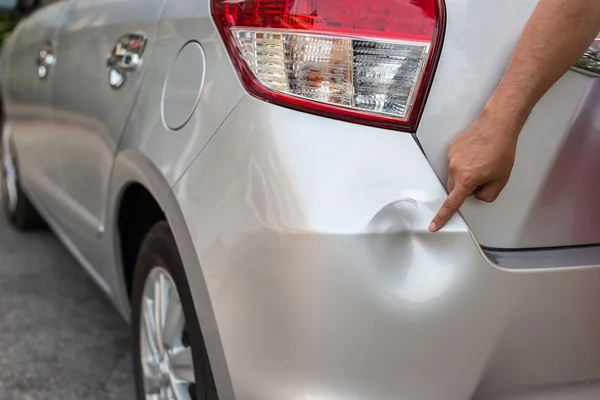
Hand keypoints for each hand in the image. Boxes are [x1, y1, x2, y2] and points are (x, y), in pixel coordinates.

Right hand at [429, 112, 519, 231]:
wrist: (497, 126)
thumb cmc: (501, 149)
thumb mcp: (501, 180)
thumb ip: (487, 195)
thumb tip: (477, 195)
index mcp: (467, 179)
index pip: (452, 203)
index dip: (442, 217)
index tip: (434, 225)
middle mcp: (456, 169)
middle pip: (455, 188)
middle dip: (467, 187)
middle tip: (484, 176)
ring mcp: (452, 158)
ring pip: (455, 176)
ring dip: (467, 174)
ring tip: (482, 161)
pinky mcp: (452, 149)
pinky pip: (455, 163)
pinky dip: (465, 163)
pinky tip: (477, 154)